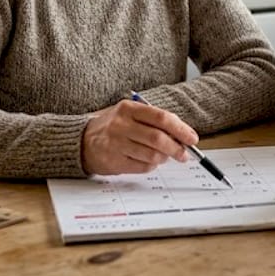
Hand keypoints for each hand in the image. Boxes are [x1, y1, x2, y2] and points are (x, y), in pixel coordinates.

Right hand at [81, 99, 198, 175]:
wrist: (81, 141)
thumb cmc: (113, 127)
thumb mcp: (130, 115)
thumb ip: (154, 122)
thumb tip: (183, 135)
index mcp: (129, 109)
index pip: (161, 118)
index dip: (181, 129)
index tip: (192, 138)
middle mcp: (121, 125)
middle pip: (158, 138)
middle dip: (176, 148)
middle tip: (184, 154)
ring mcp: (116, 144)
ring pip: (152, 155)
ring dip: (164, 158)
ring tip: (164, 157)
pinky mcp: (114, 161)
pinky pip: (142, 166)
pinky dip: (151, 166)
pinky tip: (149, 161)